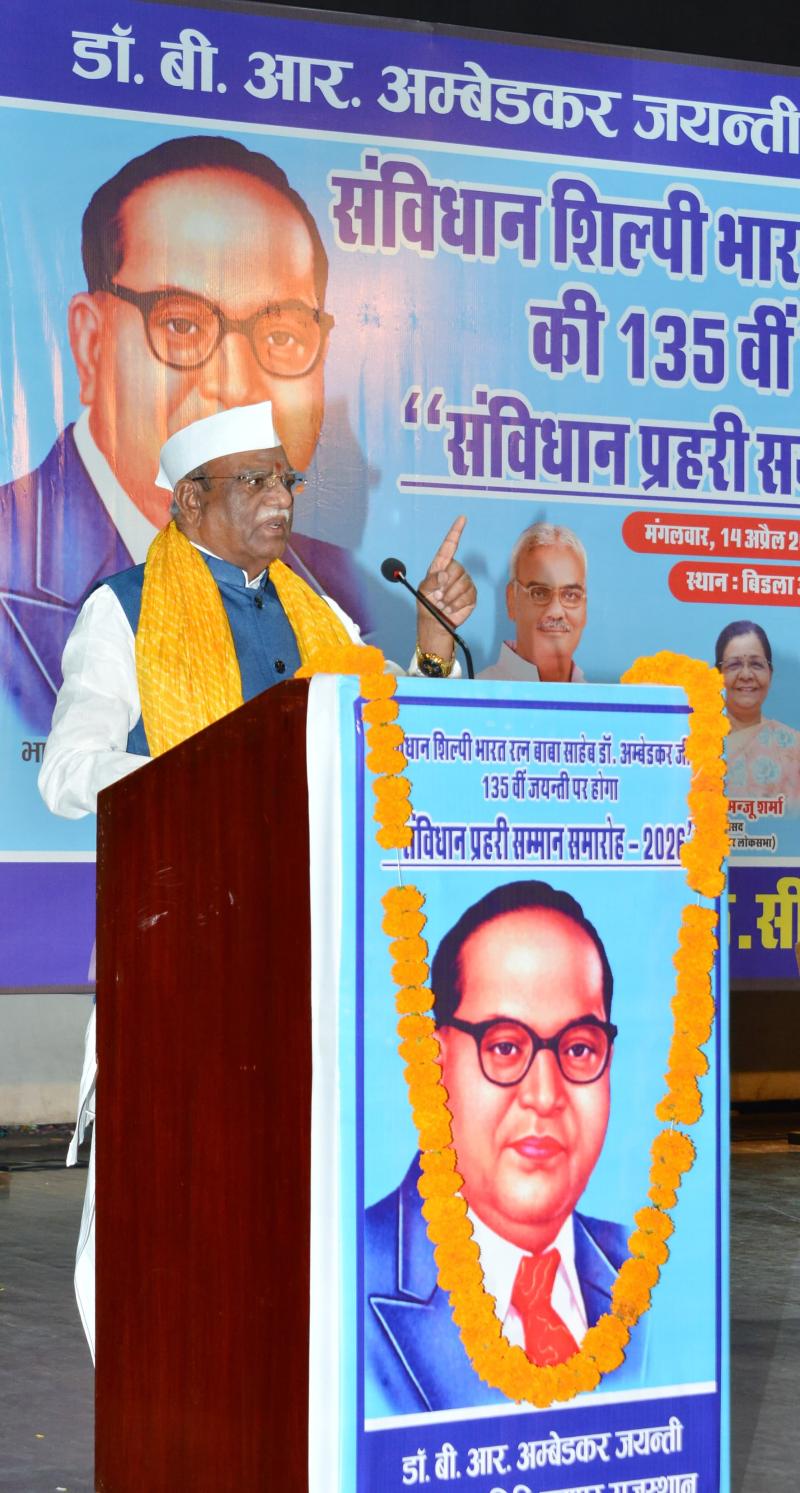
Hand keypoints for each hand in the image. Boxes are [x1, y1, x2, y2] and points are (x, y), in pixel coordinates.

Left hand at [416, 515, 475, 658]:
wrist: (436, 623)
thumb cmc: (426, 604)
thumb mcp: (423, 592)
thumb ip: (431, 582)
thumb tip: (444, 576)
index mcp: (440, 566)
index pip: (449, 546)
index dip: (455, 532)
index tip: (462, 519)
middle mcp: (454, 571)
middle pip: (456, 569)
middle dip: (446, 585)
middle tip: (437, 597)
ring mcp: (464, 582)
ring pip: (462, 583)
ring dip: (450, 597)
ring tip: (442, 603)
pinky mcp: (471, 594)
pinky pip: (468, 595)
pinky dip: (457, 604)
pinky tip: (450, 608)